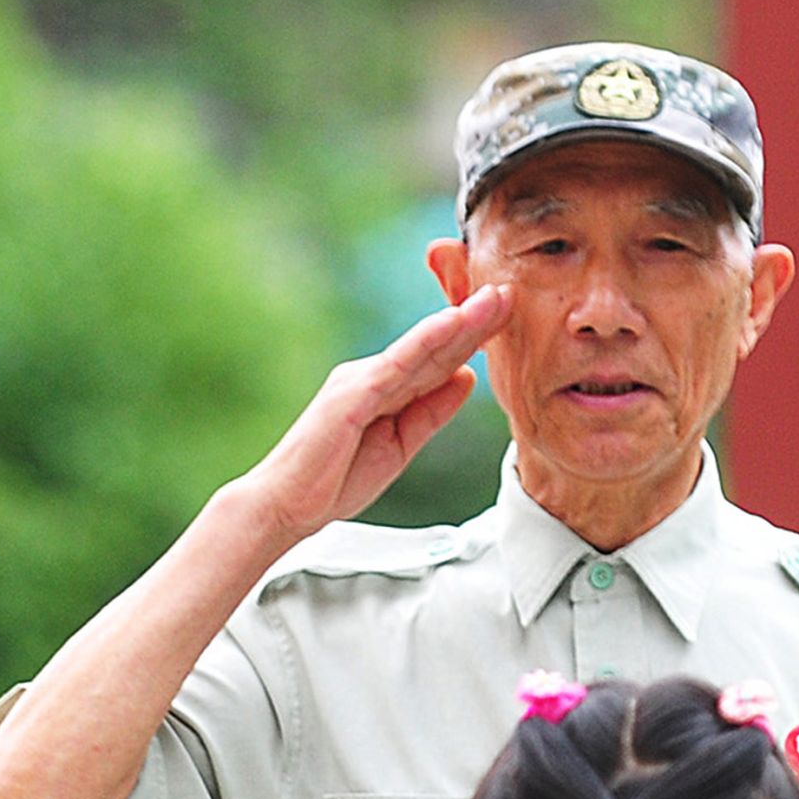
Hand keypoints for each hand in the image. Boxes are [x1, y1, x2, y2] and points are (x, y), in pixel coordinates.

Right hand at [246, 285, 509, 545]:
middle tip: (510, 294)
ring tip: (494, 299)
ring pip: (421, 347)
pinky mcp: (353, 393)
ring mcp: (361, 380)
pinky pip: (397, 363)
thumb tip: (466, 380)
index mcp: (383, 390)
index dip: (472, 339)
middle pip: (433, 347)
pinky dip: (426, 341)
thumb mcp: (400, 447)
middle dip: (473, 321)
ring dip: (459, 322)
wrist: (287, 505)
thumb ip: (431, 413)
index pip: (436, 361)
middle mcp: (372, 376)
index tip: (507, 318)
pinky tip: (453, 323)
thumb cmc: (334, 481)